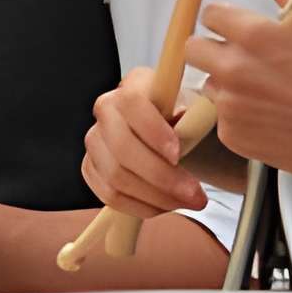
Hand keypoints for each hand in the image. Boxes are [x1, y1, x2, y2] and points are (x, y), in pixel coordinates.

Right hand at [81, 74, 208, 218]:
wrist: (175, 135)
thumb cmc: (188, 119)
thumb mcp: (200, 108)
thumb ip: (193, 112)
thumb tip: (183, 116)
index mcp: (134, 86)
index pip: (132, 103)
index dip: (153, 131)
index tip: (179, 155)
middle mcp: (106, 109)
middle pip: (122, 148)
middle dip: (162, 178)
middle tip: (195, 194)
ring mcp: (95, 140)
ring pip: (116, 177)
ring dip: (156, 197)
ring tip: (187, 202)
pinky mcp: (91, 168)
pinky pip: (110, 195)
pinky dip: (140, 206)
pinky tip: (165, 205)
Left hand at [188, 0, 291, 178]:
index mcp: (254, 35)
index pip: (209, 14)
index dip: (226, 20)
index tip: (240, 30)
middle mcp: (235, 70)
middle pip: (194, 50)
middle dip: (215, 50)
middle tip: (246, 59)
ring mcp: (231, 106)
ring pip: (210, 85)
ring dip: (229, 85)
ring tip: (268, 92)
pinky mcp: (234, 136)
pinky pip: (224, 119)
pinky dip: (241, 117)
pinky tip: (272, 115)